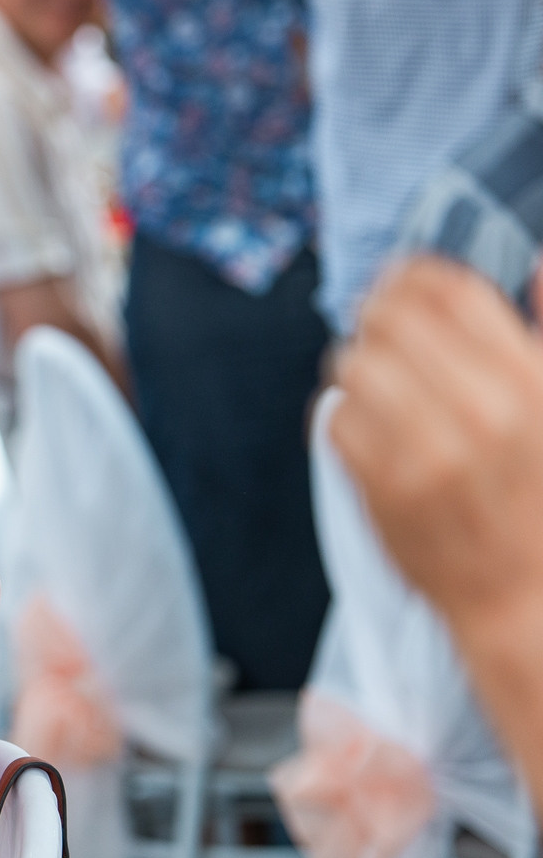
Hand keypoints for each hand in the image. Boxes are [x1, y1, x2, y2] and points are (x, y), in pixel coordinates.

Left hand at [331, 259, 542, 659]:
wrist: (523, 594)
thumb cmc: (542, 495)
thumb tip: (535, 262)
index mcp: (528, 382)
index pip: (449, 291)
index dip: (414, 276)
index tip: (402, 283)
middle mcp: (479, 412)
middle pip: (389, 319)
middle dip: (376, 316)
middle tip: (378, 329)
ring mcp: (426, 452)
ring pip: (353, 365)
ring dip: (355, 364)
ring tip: (372, 378)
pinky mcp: (382, 488)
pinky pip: (336, 420)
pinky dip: (343, 415)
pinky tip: (367, 424)